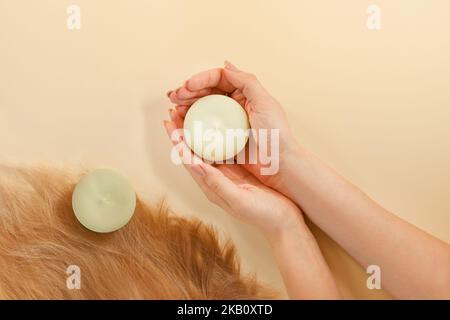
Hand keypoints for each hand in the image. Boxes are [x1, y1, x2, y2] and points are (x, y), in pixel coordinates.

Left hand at [163, 119, 302, 239]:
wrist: (284, 223)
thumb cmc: (264, 214)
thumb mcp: (239, 200)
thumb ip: (218, 184)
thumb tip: (196, 164)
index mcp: (211, 187)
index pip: (188, 160)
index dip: (177, 140)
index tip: (169, 122)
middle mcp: (214, 179)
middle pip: (192, 151)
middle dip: (182, 131)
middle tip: (175, 110)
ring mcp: (226, 174)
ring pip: (206, 148)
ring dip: (196, 131)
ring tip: (189, 112)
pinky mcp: (238, 171)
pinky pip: (223, 149)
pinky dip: (216, 135)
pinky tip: (218, 124)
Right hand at [167, 61, 299, 191]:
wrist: (280, 164)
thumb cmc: (276, 134)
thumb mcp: (265, 102)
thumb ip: (247, 81)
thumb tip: (226, 65)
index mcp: (244, 94)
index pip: (218, 79)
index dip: (200, 79)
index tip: (187, 86)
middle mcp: (234, 106)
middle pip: (206, 93)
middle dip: (188, 92)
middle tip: (174, 97)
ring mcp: (227, 123)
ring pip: (202, 110)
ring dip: (186, 107)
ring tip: (174, 109)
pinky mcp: (223, 139)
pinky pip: (203, 129)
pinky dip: (190, 125)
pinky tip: (180, 124)